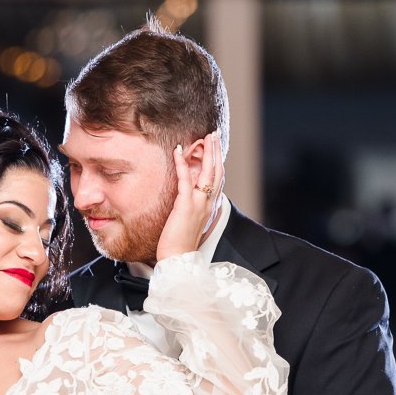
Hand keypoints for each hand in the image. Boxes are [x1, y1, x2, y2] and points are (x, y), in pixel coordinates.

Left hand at [156, 131, 224, 262]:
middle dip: (216, 151)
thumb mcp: (189, 223)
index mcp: (209, 207)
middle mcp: (207, 203)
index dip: (217, 163)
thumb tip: (186, 200)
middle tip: (214, 135)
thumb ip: (191, 209)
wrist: (178, 259)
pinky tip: (178, 151)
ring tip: (205, 137)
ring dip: (207, 152)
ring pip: (207, 173)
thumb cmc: (179, 244)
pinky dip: (182, 164)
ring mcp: (198, 204)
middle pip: (216, 172)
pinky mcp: (186, 205)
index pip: (217, 180)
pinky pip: (185, 180)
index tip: (216, 149)